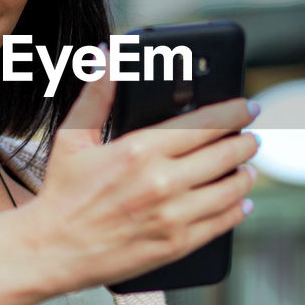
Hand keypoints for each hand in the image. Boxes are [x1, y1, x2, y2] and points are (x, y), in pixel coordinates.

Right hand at [29, 69, 259, 291]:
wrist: (52, 250)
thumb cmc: (62, 192)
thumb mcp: (73, 136)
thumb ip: (97, 93)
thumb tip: (107, 55)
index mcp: (140, 149)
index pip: (204, 123)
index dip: (233, 112)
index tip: (248, 107)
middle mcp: (162, 181)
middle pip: (225, 155)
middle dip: (245, 143)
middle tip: (252, 138)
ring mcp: (172, 216)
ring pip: (230, 190)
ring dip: (246, 175)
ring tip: (248, 168)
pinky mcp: (176, 244)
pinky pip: (222, 223)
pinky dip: (238, 210)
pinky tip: (242, 202)